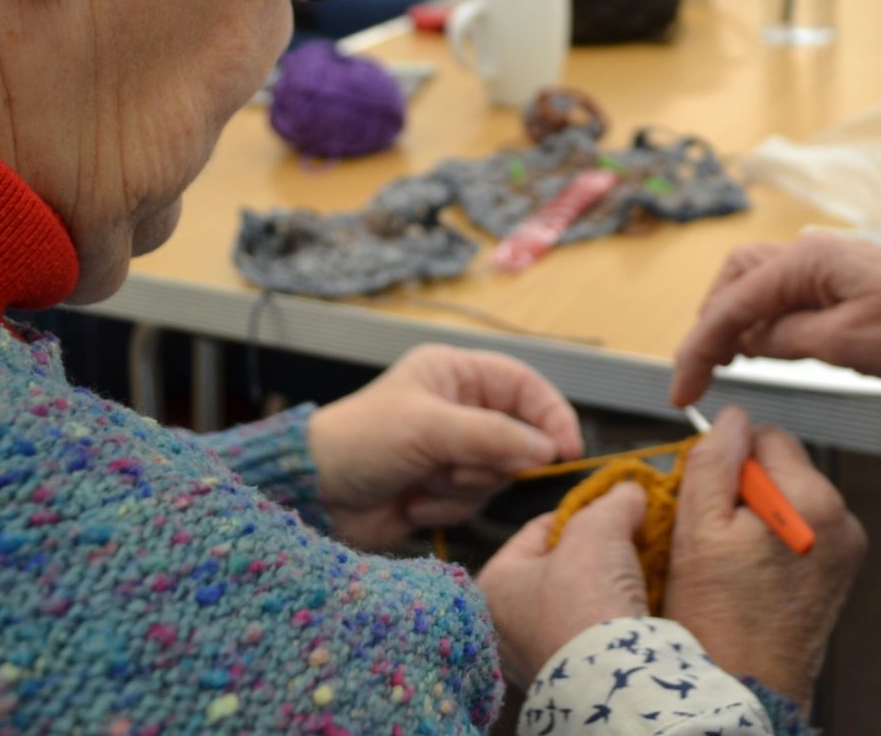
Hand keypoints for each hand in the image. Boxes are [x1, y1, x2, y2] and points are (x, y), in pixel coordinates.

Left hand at [307, 345, 579, 549]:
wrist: (314, 495)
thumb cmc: (363, 442)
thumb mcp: (428, 429)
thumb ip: (492, 436)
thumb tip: (548, 450)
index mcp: (455, 374)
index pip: (524, 387)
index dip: (550, 415)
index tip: (566, 451)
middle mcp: (460, 408)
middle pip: (518, 435)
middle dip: (491, 461)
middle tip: (461, 471)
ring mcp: (452, 450)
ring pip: (498, 474)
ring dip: (465, 487)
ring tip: (426, 483)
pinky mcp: (443, 487)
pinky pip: (475, 501)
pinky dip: (448, 506)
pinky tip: (414, 502)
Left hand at [477, 484, 649, 692]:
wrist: (612, 678)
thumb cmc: (586, 597)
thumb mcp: (599, 529)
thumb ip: (613, 501)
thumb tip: (630, 491)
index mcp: (493, 584)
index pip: (537, 530)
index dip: (579, 514)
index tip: (610, 510)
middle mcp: (503, 624)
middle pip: (558, 566)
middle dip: (596, 550)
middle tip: (627, 536)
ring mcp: (533, 654)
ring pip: (576, 600)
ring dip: (607, 582)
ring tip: (638, 567)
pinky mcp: (568, 676)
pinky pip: (590, 632)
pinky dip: (612, 615)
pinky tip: (638, 602)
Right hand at [664, 407, 864, 706]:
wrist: (747, 689)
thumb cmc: (719, 623)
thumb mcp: (697, 529)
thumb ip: (714, 460)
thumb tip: (732, 418)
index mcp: (813, 501)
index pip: (766, 434)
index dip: (728, 461)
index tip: (709, 500)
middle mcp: (841, 521)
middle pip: (782, 466)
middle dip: (746, 489)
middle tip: (716, 536)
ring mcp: (846, 551)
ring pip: (789, 500)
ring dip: (759, 516)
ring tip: (732, 562)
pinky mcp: (839, 575)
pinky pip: (802, 533)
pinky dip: (775, 543)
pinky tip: (752, 576)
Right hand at [670, 230, 880, 406]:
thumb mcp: (844, 343)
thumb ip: (785, 339)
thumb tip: (750, 342)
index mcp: (807, 259)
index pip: (733, 303)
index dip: (699, 347)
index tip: (682, 388)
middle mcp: (810, 251)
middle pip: (735, 278)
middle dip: (713, 322)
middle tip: (704, 371)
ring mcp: (825, 263)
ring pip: (757, 283)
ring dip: (736, 320)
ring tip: (729, 363)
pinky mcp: (839, 281)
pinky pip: (785, 293)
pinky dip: (765, 318)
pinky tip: (766, 347)